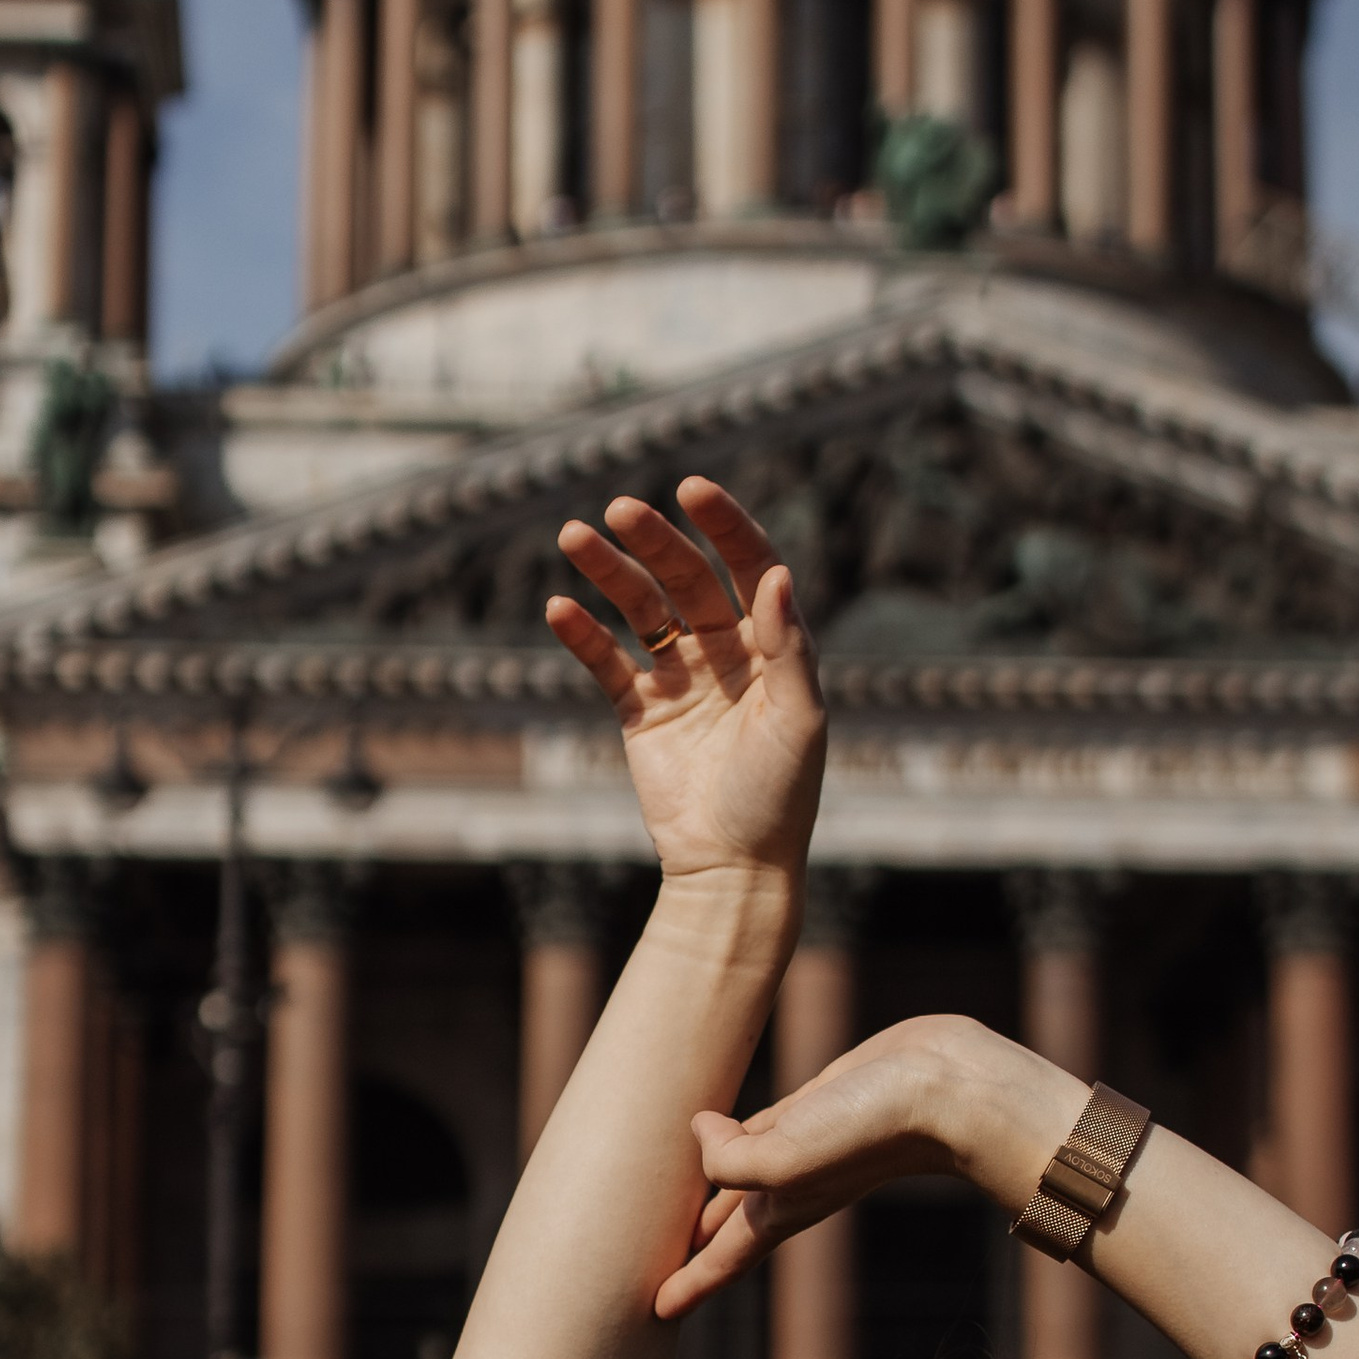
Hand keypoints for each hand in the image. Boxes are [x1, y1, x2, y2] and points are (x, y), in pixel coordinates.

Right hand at [546, 478, 823, 888]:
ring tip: (574, 537)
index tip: (692, 489)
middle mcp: (726, 653)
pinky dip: (582, 635)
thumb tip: (778, 575)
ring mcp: (680, 680)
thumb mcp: (798, 721)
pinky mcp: (640, 712)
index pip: (749, 566)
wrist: (732, 868)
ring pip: (639, 609)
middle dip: (654, 540)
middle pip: (686, 578)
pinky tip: (559, 609)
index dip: (725, 525)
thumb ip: (788, 648)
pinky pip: (606, 662)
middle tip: (619, 509)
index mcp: (771, 647)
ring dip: (608, 573)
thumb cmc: (779, 797)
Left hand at [654, 1017, 1075, 1320]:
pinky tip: (718, 1120)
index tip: (656, 1312)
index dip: (690, 1285)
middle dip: (694, 1243)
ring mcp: (807, 1141)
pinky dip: (734, 1125)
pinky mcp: (820, 1099)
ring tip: (673, 1196)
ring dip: (709, 1182)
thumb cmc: (873, 1131)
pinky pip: (762, 1118)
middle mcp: (791, 1183)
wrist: (947, 1089)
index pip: (724, 1258)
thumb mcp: (787, 1156)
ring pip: (739, 1165)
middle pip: (726, 1221)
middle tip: (651, 1260)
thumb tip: (701, 1130)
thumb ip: (728, 1159)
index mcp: (781, 1210)